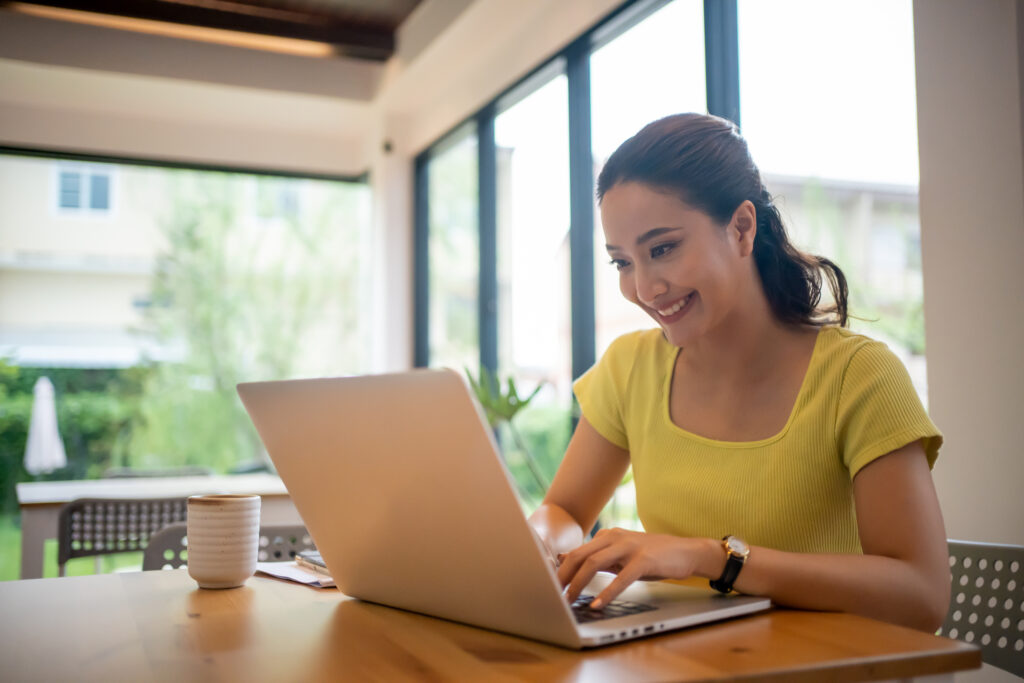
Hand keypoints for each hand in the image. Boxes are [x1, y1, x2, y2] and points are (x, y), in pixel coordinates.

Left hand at [557, 528, 712, 608]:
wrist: (685, 551)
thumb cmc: (652, 556)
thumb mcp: (621, 555)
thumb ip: (598, 558)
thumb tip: (568, 563)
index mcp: (607, 536)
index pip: (576, 552)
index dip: (560, 570)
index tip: (549, 586)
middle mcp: (614, 537)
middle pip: (579, 556)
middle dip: (562, 577)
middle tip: (552, 595)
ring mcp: (629, 547)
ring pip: (594, 563)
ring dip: (578, 584)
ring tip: (569, 601)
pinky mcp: (644, 560)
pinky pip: (621, 577)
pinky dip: (607, 593)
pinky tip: (598, 604)